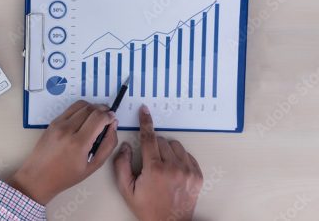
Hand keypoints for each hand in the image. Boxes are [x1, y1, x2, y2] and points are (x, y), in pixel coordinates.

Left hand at [7, 100, 118, 204]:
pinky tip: (84, 119)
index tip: (113, 119)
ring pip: (80, 105)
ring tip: (97, 117)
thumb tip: (113, 125)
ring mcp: (58, 124)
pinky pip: (70, 109)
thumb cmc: (66, 176)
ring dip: (92, 107)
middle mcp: (67, 130)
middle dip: (102, 109)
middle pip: (90, 108)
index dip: (109, 115)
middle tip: (107, 117)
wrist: (39, 176)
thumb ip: (108, 145)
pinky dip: (81, 110)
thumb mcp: (93, 166)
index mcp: (79, 143)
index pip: (98, 118)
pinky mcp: (52, 122)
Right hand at [113, 105, 202, 220]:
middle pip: (162, 141)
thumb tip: (125, 147)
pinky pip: (187, 155)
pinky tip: (172, 169)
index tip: (145, 111)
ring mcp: (188, 171)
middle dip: (153, 146)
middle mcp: (173, 167)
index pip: (149, 138)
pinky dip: (179, 158)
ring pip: (175, 146)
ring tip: (161, 165)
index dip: (145, 123)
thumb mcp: (126, 189)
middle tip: (149, 161)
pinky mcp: (197, 175)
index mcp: (154, 169)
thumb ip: (121, 165)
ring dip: (167, 150)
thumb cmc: (148, 208)